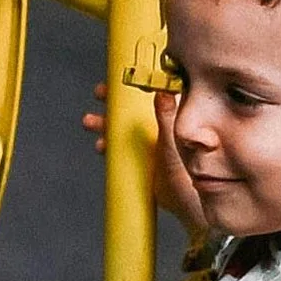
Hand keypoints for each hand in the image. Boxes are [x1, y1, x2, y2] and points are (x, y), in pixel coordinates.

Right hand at [84, 83, 204, 231]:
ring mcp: (149, 145)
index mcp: (171, 118)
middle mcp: (159, 128)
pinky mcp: (141, 160)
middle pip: (133, 109)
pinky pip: (121, 149)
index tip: (120, 79)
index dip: (135, 85)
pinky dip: (109, 146)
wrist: (187, 201)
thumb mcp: (174, 139)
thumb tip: (162, 93)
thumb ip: (167, 117)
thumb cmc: (190, 169)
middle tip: (100, 95)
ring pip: (123, 128)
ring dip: (105, 124)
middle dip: (114, 102)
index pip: (151, 94)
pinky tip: (101, 147)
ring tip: (91, 122)